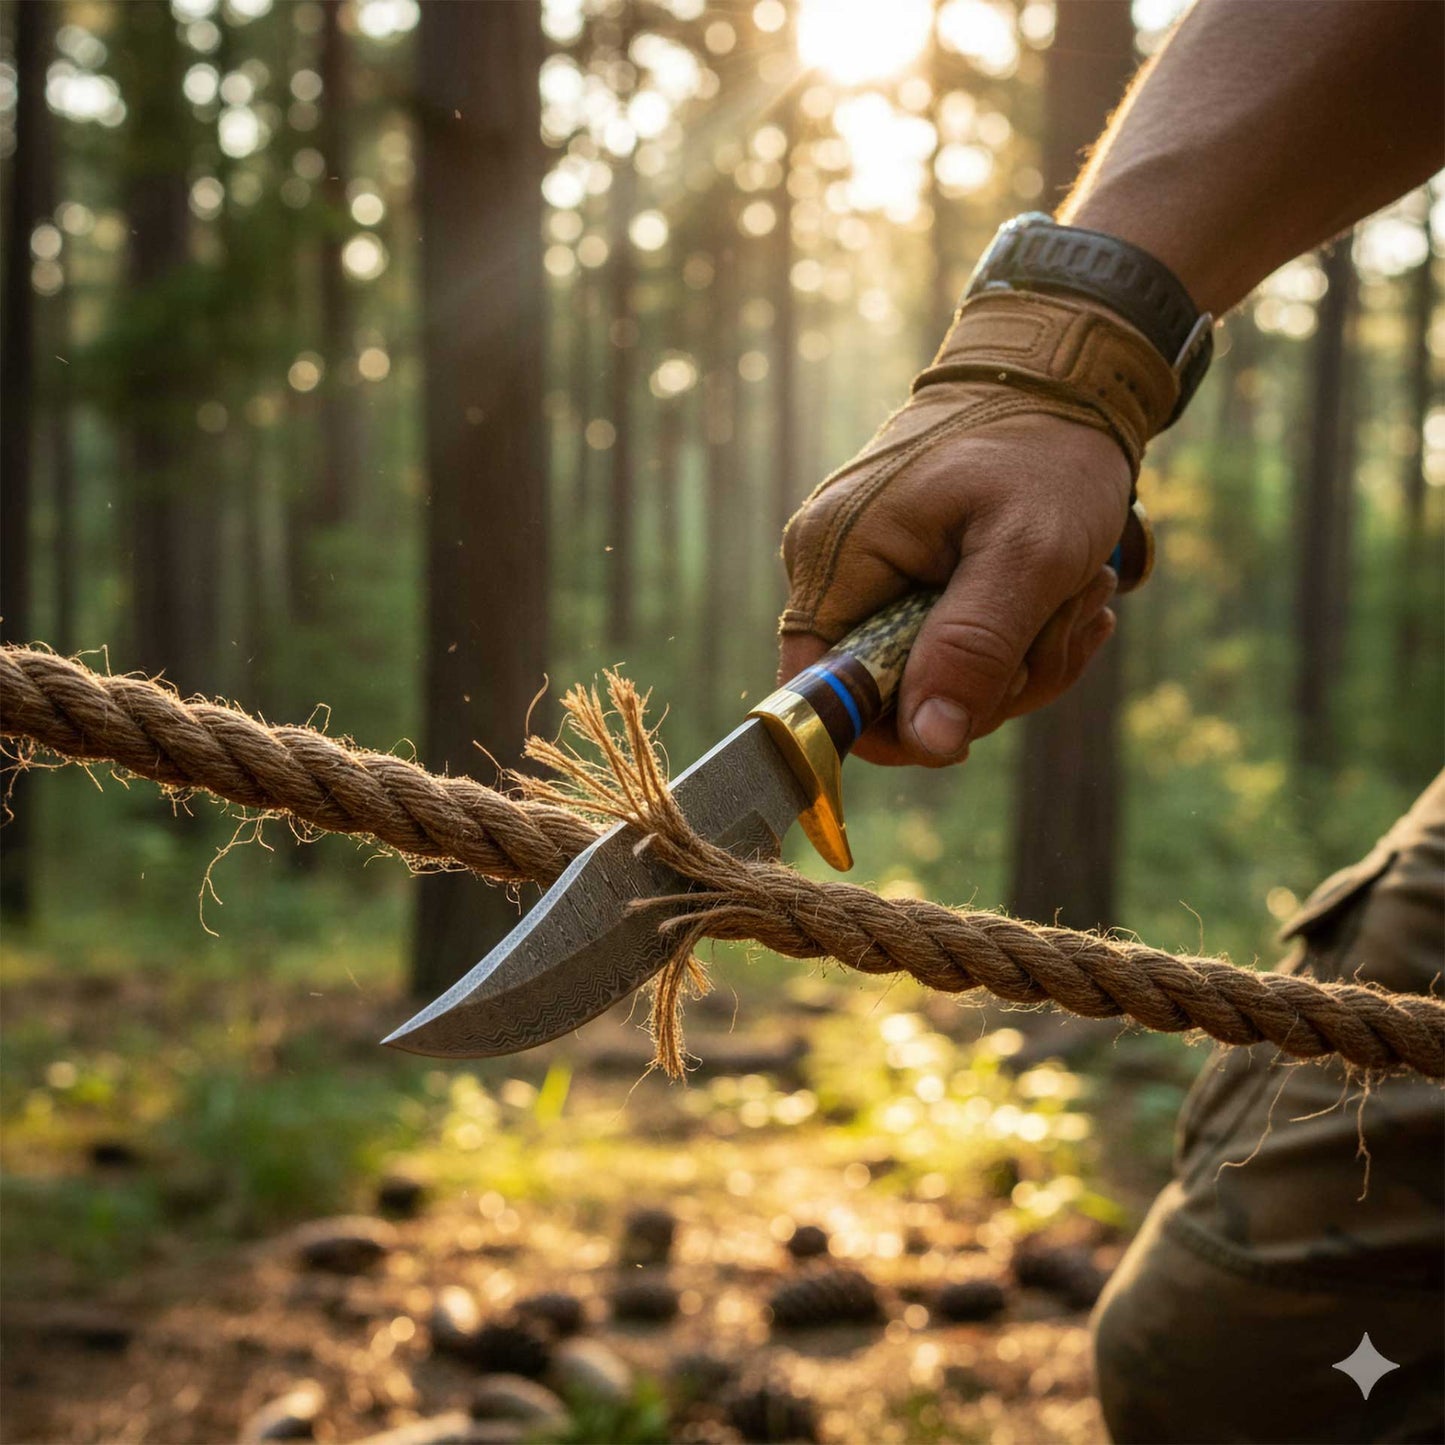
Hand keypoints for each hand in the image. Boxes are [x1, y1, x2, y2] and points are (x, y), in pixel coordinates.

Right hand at [779, 408, 1131, 766]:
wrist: (1063, 380)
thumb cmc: (1046, 452)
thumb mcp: (1027, 554)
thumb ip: (973, 648)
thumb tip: (928, 744)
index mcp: (836, 560)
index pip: (822, 696)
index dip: (896, 728)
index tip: (974, 714)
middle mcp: (835, 572)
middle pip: (891, 701)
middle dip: (989, 686)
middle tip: (1059, 622)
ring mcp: (870, 577)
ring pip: (936, 685)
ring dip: (1021, 662)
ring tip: (1074, 594)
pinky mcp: (907, 580)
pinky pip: (956, 652)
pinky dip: (1020, 643)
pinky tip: (1065, 599)